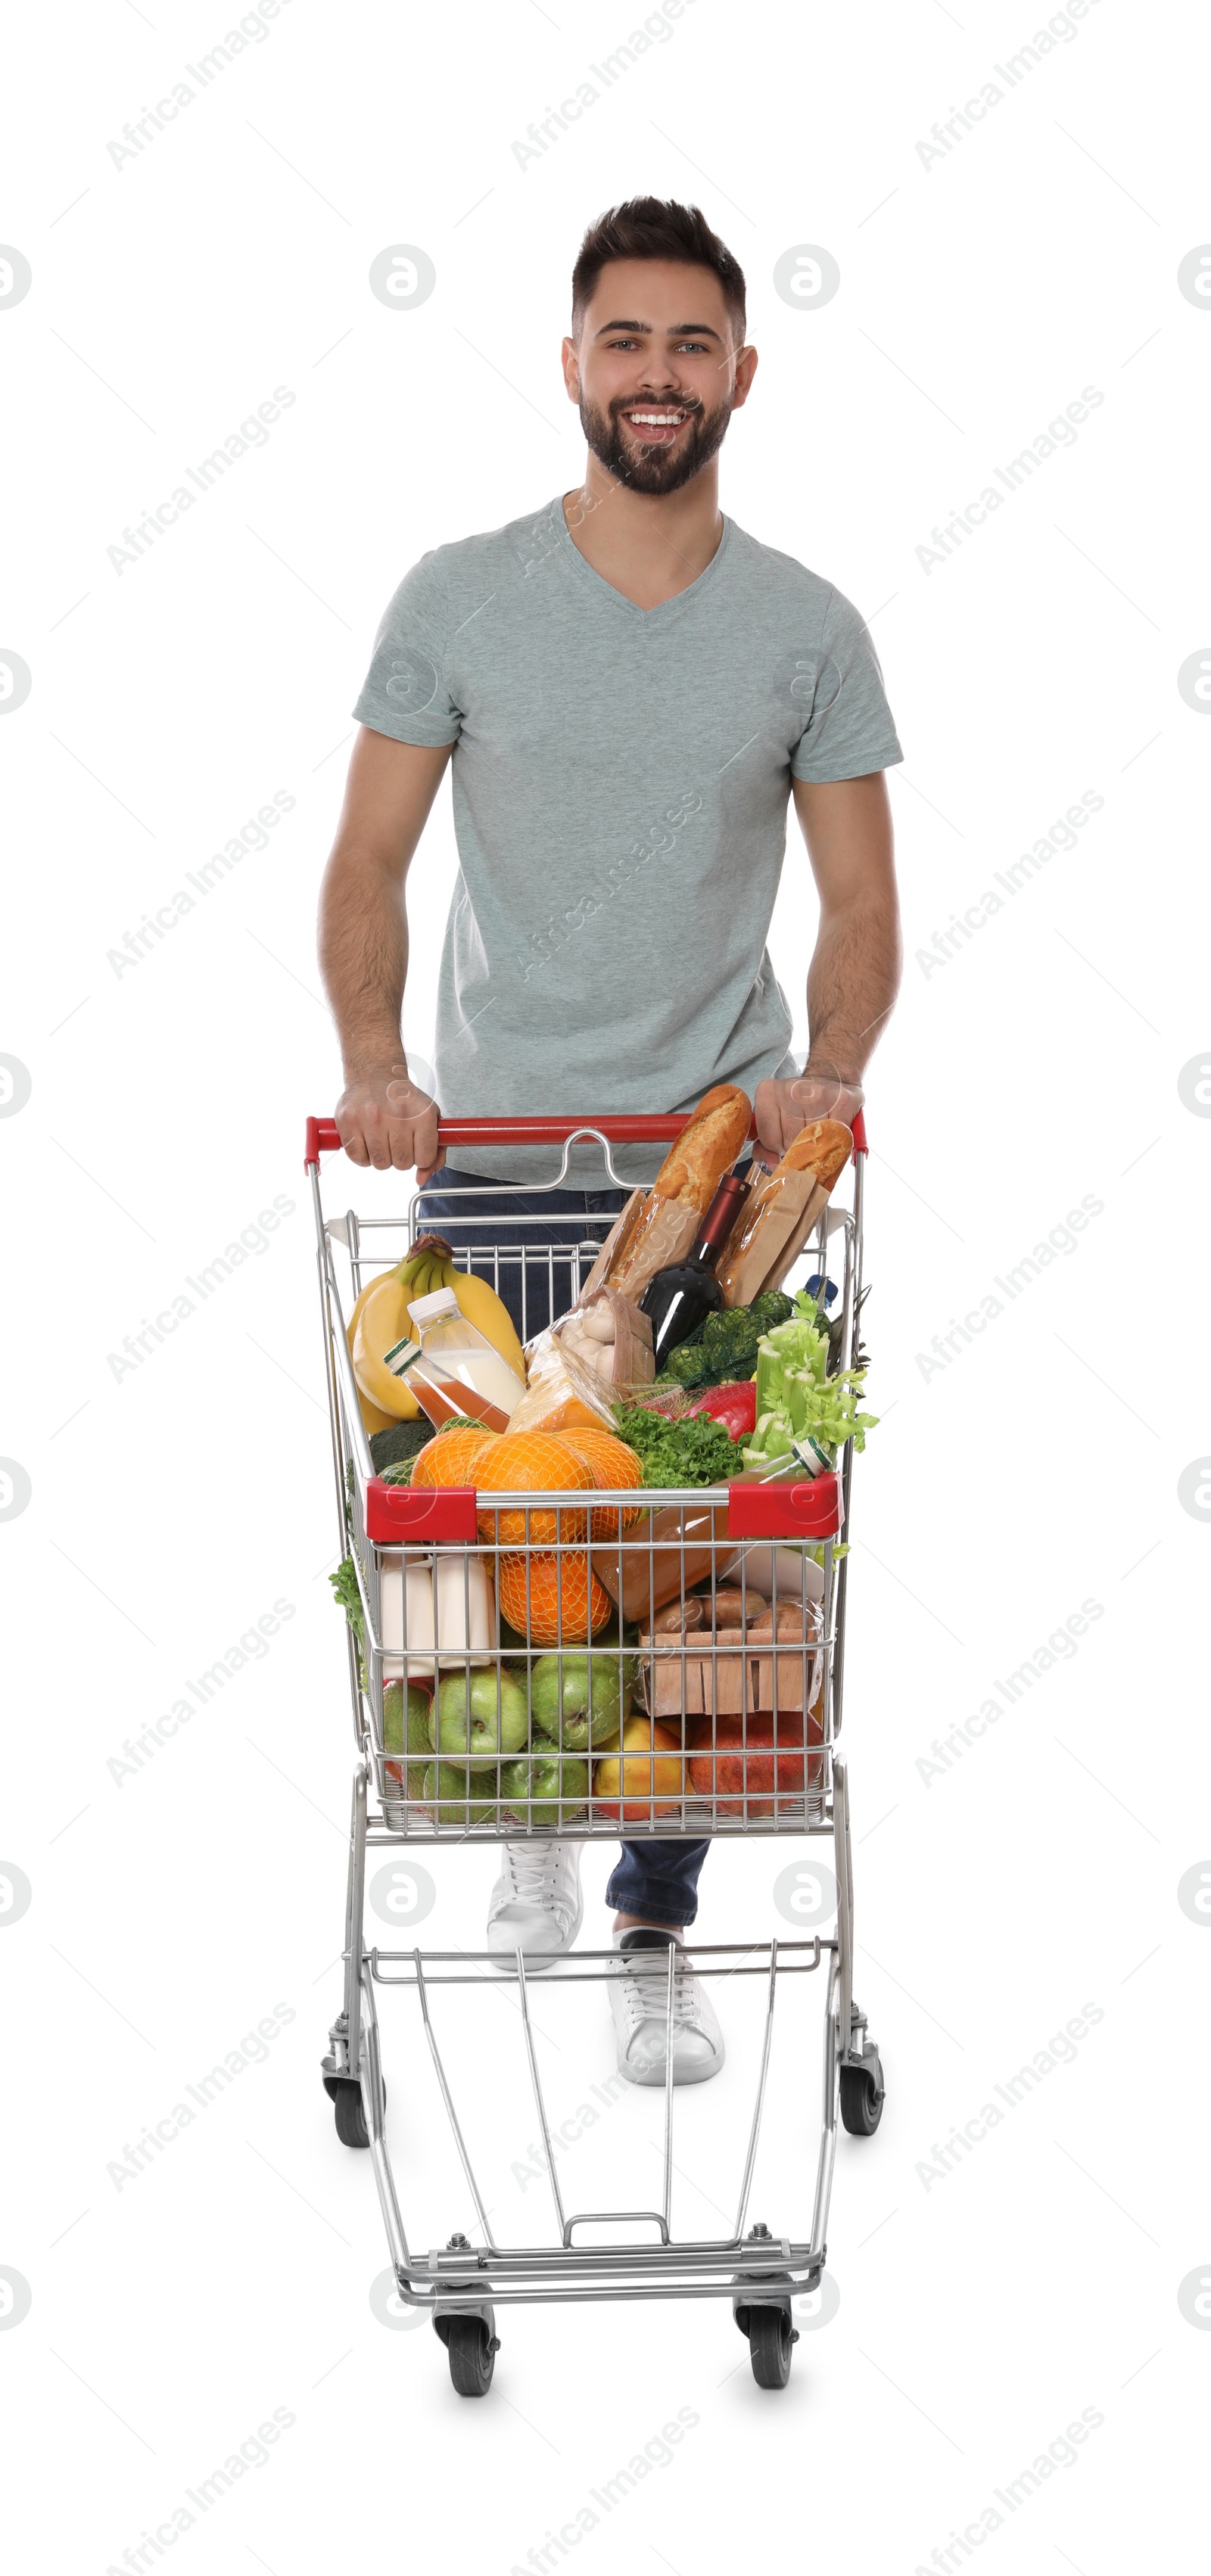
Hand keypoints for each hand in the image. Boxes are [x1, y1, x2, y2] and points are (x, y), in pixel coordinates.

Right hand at [334, 1063, 439, 1179]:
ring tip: (381, 1138)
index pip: (424, 1159)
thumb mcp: (429, 1119)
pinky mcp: (349, 1120)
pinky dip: (363, 1155)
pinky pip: (358, 1158)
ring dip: (381, 1157)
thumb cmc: (404, 1101)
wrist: (375, 1075)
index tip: (415, 1146)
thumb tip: (421, 1179)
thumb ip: (435, 1153)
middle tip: (396, 1139)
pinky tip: (367, 1139)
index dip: (420, 1157)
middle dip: (400, 1157)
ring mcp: (371, 1117)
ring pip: (380, 1163)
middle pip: (402, 1164)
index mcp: (422, 1114)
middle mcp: (397, 1114)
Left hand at [753, 1065, 864, 1167]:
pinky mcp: (842, 1101)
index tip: (784, 1139)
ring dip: (816, 1144)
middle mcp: (792, 1090)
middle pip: (790, 1141)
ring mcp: (819, 1094)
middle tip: (802, 1134)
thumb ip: (764, 1144)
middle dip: (795, 1146)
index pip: (769, 1139)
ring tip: (816, 1129)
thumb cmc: (800, 1103)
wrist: (831, 1080)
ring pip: (813, 1141)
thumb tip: (769, 1164)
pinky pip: (835, 1136)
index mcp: (768, 1091)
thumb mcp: (774, 1117)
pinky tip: (831, 1129)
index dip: (777, 1146)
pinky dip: (834, 1140)